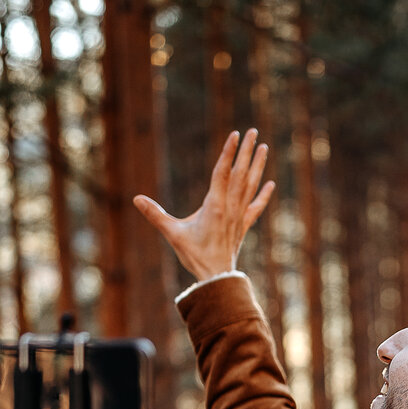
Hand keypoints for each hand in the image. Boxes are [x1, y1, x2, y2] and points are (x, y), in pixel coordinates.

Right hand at [134, 129, 274, 281]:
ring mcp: (240, 216)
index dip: (229, 152)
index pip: (223, 172)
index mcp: (215, 205)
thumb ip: (155, 215)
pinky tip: (271, 183)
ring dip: (258, 166)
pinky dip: (264, 195)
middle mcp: (231, 207)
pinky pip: (256, 207)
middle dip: (247, 152)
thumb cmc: (194, 255)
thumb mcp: (172, 233)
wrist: (216, 277)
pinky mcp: (244, 225)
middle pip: (241, 173)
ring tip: (264, 147)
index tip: (236, 135)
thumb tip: (136, 199)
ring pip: (251, 185)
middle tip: (254, 131)